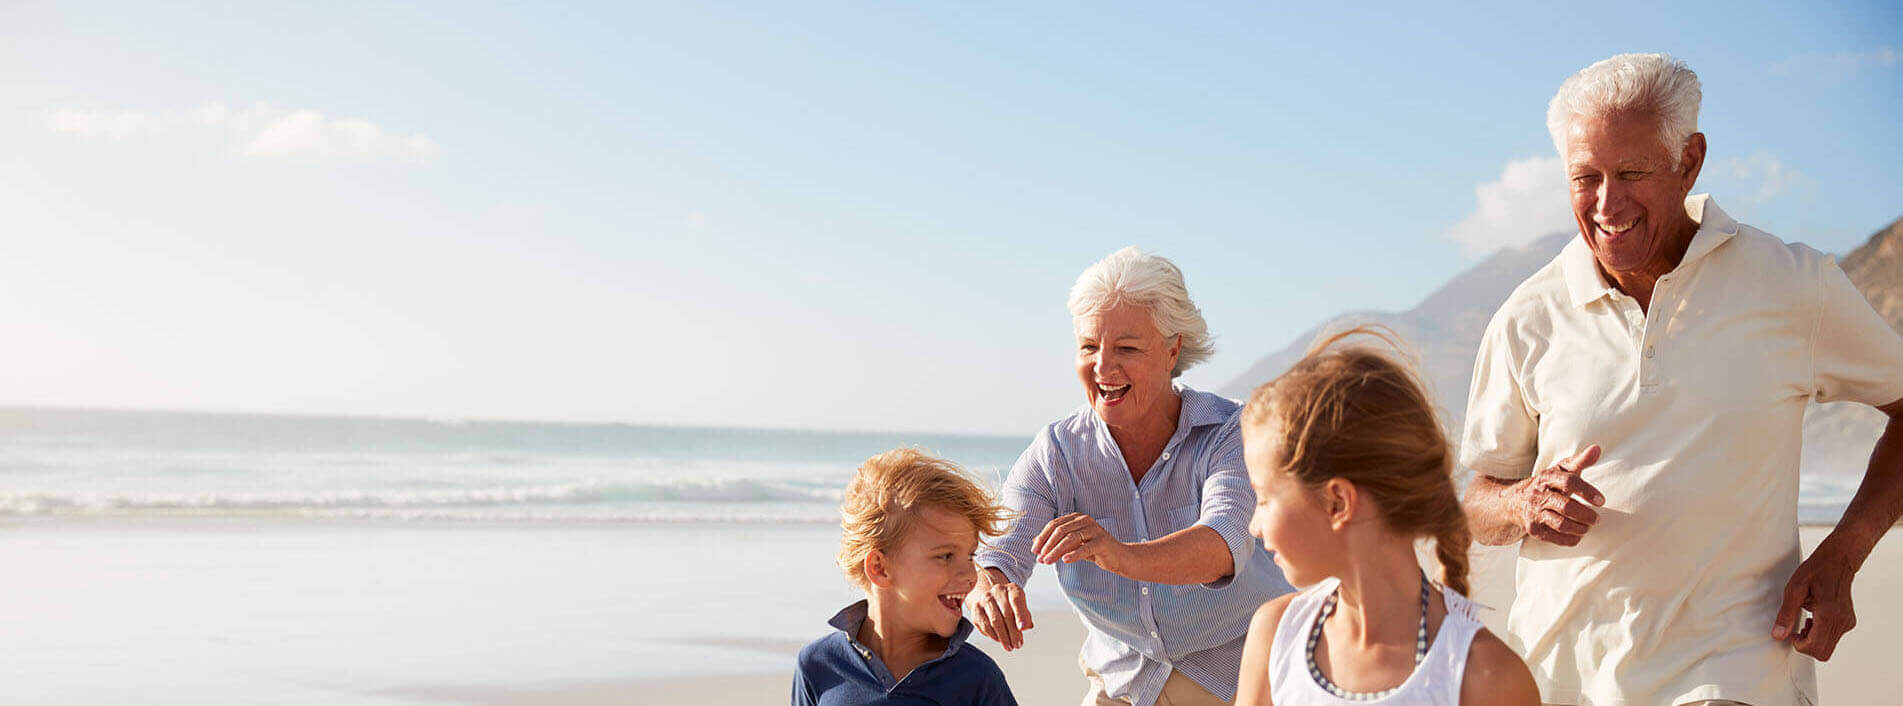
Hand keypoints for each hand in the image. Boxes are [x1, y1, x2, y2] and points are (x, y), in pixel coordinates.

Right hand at [970, 567, 1032, 650]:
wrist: (992, 598)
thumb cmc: (1010, 605)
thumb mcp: (1021, 608)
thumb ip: (1026, 617)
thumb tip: (1025, 627)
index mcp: (1012, 589)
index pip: (1016, 600)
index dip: (1020, 615)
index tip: (1023, 628)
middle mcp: (997, 591)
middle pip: (1006, 613)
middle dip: (1013, 632)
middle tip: (1017, 644)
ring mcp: (985, 599)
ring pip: (995, 621)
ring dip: (1003, 637)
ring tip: (1009, 646)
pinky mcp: (976, 609)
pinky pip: (985, 626)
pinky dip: (993, 636)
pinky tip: (999, 640)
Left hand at [1034, 512, 1128, 569]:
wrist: (1119, 557)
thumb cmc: (1094, 550)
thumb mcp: (1073, 546)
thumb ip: (1056, 543)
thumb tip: (1035, 543)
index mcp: (1076, 518)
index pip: (1054, 525)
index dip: (1042, 537)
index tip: (1034, 551)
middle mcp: (1085, 520)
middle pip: (1060, 530)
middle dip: (1047, 545)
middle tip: (1039, 558)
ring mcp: (1095, 529)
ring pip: (1070, 539)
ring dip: (1056, 551)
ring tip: (1047, 561)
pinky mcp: (1102, 541)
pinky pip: (1085, 548)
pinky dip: (1074, 554)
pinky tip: (1065, 561)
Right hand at [1512, 446, 1603, 546]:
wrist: (1516, 501)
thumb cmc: (1547, 484)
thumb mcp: (1561, 470)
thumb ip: (1580, 461)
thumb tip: (1597, 448)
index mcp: (1547, 477)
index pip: (1568, 482)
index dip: (1587, 491)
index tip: (1601, 501)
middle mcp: (1538, 495)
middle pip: (1566, 506)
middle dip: (1585, 515)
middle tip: (1597, 519)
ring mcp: (1534, 513)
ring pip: (1560, 524)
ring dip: (1579, 528)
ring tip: (1588, 526)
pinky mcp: (1533, 529)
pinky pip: (1554, 538)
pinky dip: (1570, 539)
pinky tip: (1578, 535)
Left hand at [1774, 543, 1858, 659]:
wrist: (1838, 561)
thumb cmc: (1814, 571)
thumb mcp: (1794, 589)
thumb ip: (1786, 614)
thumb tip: (1778, 636)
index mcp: (1828, 614)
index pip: (1814, 647)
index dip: (1799, 645)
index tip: (1792, 632)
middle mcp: (1842, 621)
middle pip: (1822, 652)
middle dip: (1806, 645)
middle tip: (1798, 627)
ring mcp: (1848, 623)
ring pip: (1828, 647)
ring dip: (1813, 639)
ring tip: (1806, 619)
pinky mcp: (1849, 622)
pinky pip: (1833, 638)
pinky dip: (1821, 634)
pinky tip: (1814, 618)